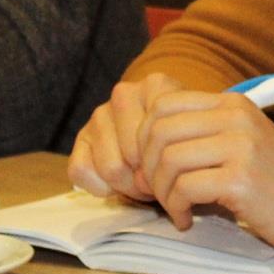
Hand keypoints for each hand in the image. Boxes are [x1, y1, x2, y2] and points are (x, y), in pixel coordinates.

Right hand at [67, 71, 186, 201]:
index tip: (176, 170)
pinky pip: (81, 171)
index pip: (160, 136)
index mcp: (156, 86)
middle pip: (136, 155)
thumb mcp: (193, 136)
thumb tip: (142, 178)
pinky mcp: (81, 136)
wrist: (163, 133)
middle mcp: (124, 94)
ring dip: (127, 186)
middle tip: (158, 181)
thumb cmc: (180, 137)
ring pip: (111, 168)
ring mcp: (100, 113)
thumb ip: (180, 148)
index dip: (168, 165)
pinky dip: (101, 187)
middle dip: (147, 180)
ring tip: (141, 181)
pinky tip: (117, 182)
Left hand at [70, 73, 273, 259]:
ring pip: (168, 160)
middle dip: (147, 167)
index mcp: (233, 104)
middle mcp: (236, 118)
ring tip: (176, 209)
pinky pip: (185, 188)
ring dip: (161, 192)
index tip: (152, 168)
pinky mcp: (242, 181)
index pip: (163, 104)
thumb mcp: (243, 142)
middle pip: (158, 131)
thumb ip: (204, 133)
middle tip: (156, 193)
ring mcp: (240, 147)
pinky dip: (177, 209)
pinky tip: (188, 220)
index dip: (144, 138)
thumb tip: (146, 143)